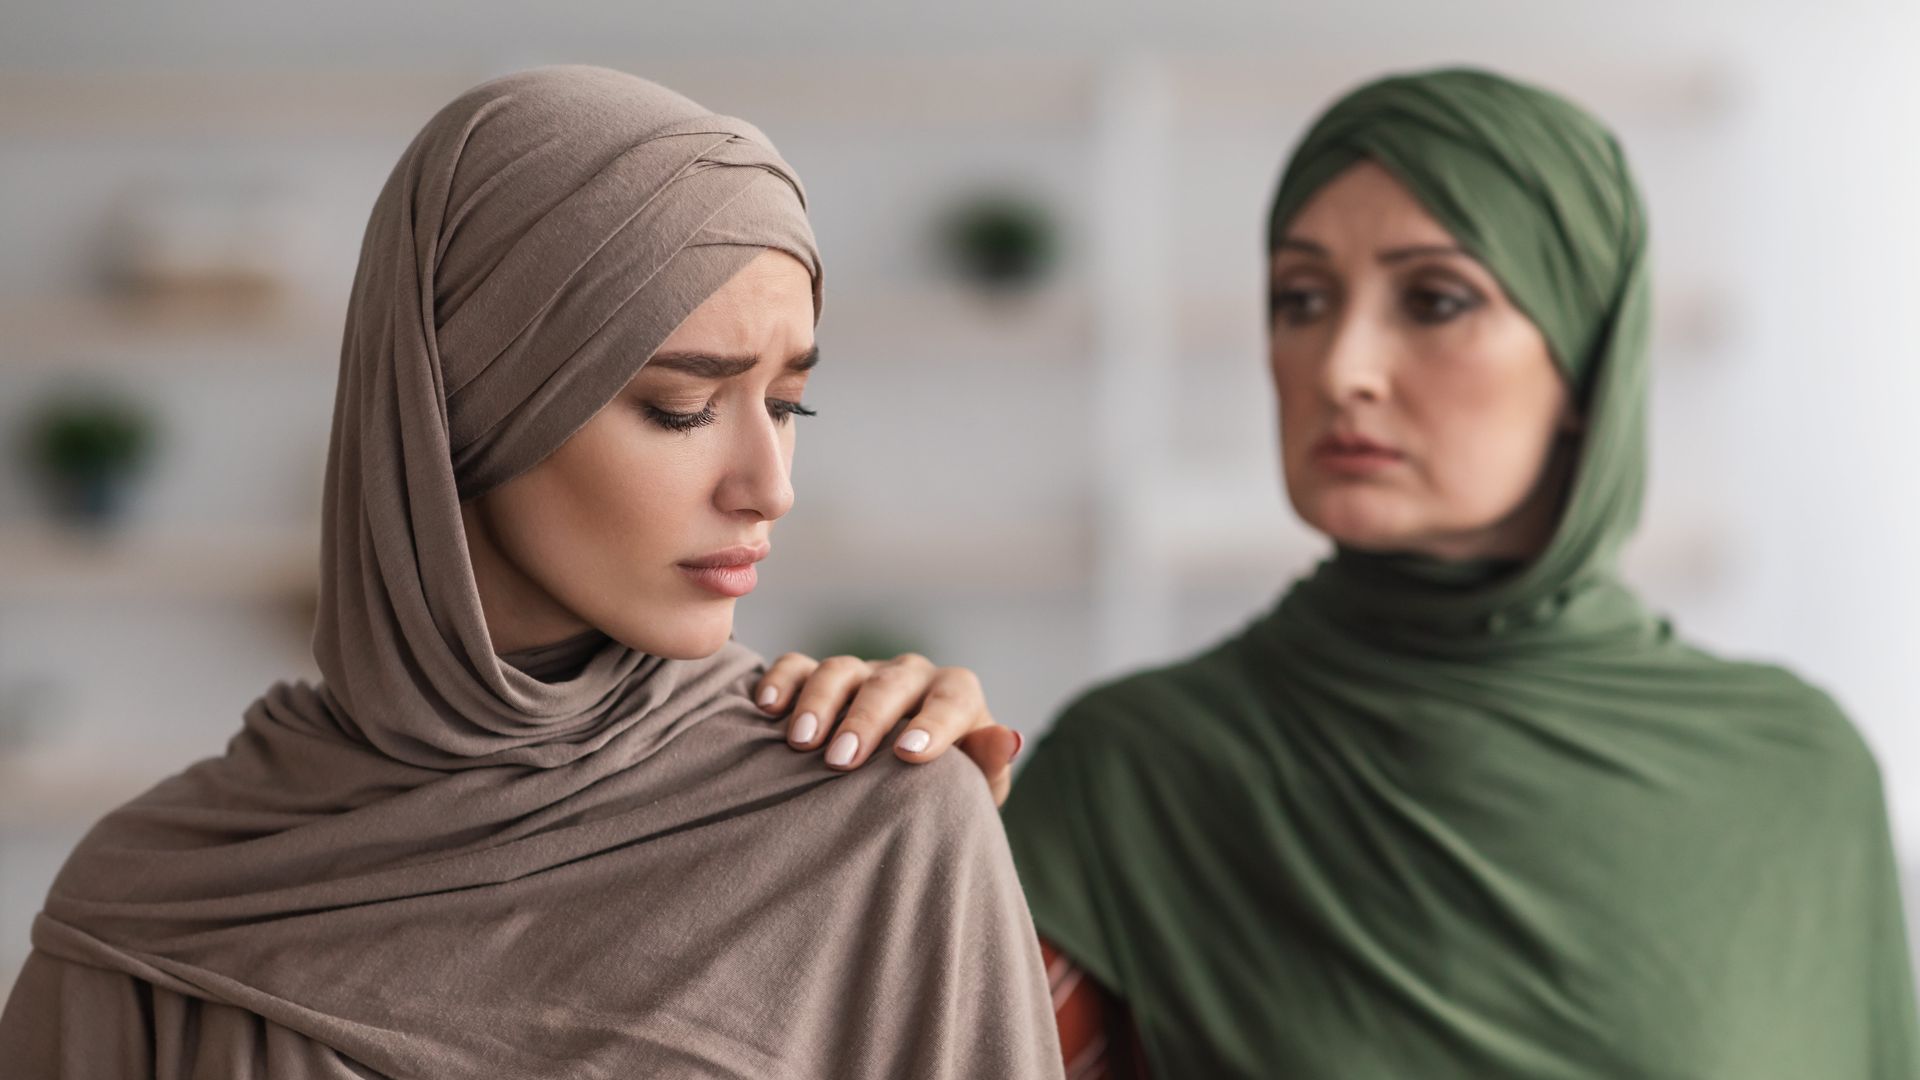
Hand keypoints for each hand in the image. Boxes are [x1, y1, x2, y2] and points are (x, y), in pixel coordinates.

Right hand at [754, 652, 1022, 805]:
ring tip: (801, 741)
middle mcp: (910, 676)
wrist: (906, 784)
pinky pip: (798, 665)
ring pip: (840, 669)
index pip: (953, 698)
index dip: (934, 723)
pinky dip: (782, 680)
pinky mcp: (821, 677)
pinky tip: (766, 708)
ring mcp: (863, 673)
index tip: (909, 755)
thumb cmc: (945, 790)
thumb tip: (1008, 738)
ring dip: (819, 701)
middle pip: (890, 683)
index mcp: (956, 696)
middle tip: (842, 759)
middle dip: (866, 719)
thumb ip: (988, 765)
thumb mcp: (975, 789)